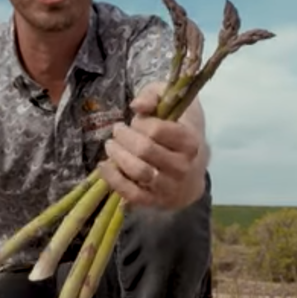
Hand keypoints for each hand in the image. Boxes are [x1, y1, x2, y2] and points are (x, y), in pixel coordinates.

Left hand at [97, 82, 203, 209]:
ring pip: (138, 171)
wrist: (193, 169)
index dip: (139, 123)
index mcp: (190, 141)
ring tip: (110, 145)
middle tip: (117, 131)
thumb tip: (136, 105)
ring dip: (117, 156)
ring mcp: (169, 186)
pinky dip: (113, 179)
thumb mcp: (170, 104)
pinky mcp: (155, 201)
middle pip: (144, 150)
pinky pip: (131, 193)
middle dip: (124, 138)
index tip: (135, 121)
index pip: (157, 130)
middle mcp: (182, 166)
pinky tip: (104, 165)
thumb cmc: (177, 130)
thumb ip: (153, 96)